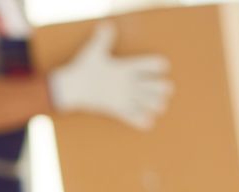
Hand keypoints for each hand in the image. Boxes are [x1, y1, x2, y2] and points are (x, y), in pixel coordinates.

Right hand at [48, 24, 174, 129]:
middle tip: (166, 89)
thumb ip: (104, 38)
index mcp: (125, 67)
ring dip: (156, 105)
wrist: (72, 87)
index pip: (149, 64)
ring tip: (159, 105)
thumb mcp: (94, 50)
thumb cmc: (84, 68)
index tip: (162, 66)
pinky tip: (149, 121)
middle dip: (163, 88)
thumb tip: (108, 24)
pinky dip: (143, 121)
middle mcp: (127, 83)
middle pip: (155, 86)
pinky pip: (135, 119)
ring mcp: (123, 98)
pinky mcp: (117, 111)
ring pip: (149, 104)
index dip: (158, 65)